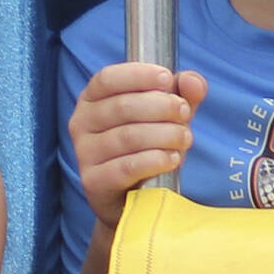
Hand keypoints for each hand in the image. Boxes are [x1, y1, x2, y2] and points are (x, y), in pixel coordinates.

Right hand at [69, 63, 208, 231]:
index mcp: (92, 99)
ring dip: (164, 134)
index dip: (138, 75)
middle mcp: (81, 123)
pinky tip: (173, 159)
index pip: (107, 78)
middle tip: (185, 113)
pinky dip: (155, 160)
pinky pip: (127, 166)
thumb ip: (182, 95)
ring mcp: (84, 153)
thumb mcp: (166, 117)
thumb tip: (192, 81)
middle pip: (121, 106)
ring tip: (185, 138)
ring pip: (127, 136)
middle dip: (161, 106)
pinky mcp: (93, 181)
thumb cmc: (146, 148)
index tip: (168, 78)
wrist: (131, 198)